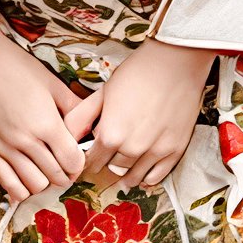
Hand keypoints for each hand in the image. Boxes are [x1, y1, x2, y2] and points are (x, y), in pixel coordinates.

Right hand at [0, 16, 97, 199]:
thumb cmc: (16, 67)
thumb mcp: (52, 83)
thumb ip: (75, 108)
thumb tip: (91, 128)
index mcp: (46, 123)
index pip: (72, 162)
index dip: (79, 164)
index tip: (77, 158)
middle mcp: (25, 140)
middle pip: (55, 177)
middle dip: (64, 174)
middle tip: (63, 165)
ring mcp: (4, 147)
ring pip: (33, 185)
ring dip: (44, 182)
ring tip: (44, 169)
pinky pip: (7, 185)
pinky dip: (21, 188)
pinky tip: (25, 177)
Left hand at [72, 39, 215, 188]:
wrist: (175, 64)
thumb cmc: (136, 74)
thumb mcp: (102, 93)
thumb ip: (82, 118)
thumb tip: (66, 136)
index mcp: (110, 135)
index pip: (91, 162)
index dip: (87, 160)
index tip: (88, 157)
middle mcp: (132, 148)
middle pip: (112, 169)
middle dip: (106, 164)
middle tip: (106, 157)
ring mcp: (156, 152)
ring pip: (134, 177)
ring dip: (125, 173)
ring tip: (122, 166)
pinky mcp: (175, 150)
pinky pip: (157, 176)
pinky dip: (147, 178)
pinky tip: (142, 172)